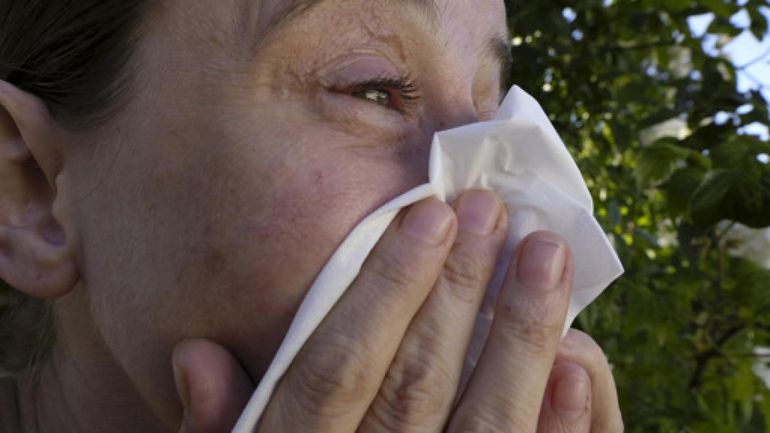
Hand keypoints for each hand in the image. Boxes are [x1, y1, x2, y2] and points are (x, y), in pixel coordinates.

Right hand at [172, 191, 623, 431]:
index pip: (337, 369)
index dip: (383, 290)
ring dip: (520, 336)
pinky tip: (577, 360)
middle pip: (415, 385)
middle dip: (458, 291)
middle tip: (493, 209)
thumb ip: (223, 429)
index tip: (428, 214)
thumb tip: (194, 354)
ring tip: (546, 254)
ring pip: (484, 426)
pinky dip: (561, 426)